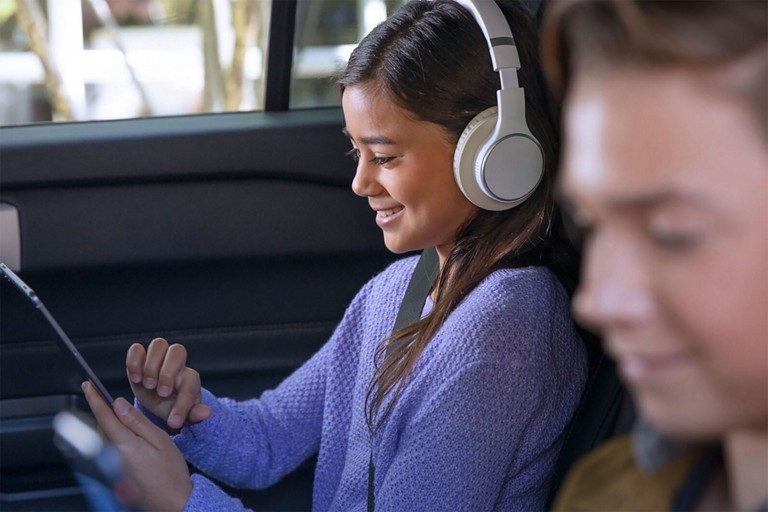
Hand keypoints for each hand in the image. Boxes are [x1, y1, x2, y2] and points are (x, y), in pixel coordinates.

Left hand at [82, 380, 192, 511]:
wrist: (171, 502)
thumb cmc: (170, 473)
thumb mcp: (160, 440)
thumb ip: (137, 421)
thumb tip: (119, 405)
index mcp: (124, 444)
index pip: (104, 416)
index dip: (95, 398)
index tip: (88, 386)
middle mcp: (112, 456)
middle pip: (100, 426)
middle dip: (101, 410)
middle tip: (102, 395)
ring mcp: (111, 466)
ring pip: (102, 437)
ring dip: (105, 423)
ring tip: (115, 414)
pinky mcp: (113, 473)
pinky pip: (106, 449)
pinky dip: (109, 436)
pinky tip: (121, 435)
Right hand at [126, 338, 210, 429]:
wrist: (155, 399)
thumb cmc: (171, 406)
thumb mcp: (181, 415)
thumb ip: (193, 414)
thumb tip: (206, 413)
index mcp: (189, 378)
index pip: (190, 385)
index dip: (182, 404)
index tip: (173, 422)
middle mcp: (176, 363)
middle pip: (177, 351)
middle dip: (167, 373)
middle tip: (160, 393)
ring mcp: (158, 357)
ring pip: (159, 344)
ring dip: (151, 365)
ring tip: (146, 384)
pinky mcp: (140, 356)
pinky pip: (136, 348)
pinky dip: (134, 361)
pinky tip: (135, 377)